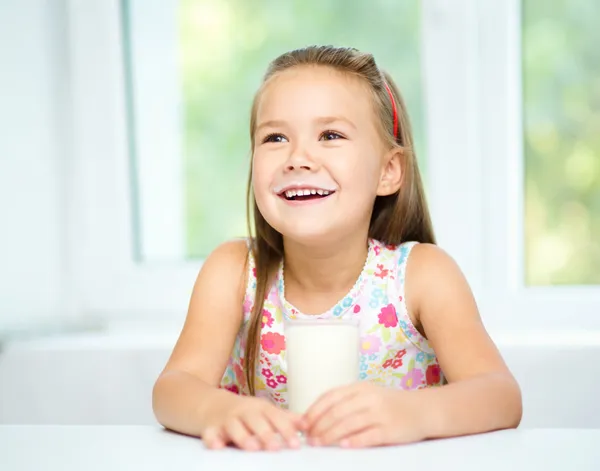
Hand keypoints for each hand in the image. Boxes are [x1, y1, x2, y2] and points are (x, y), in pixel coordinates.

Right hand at [202, 395, 304, 450]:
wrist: (210, 403)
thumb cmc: (244, 412)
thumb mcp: (265, 411)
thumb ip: (285, 418)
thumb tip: (308, 424)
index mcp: (260, 408)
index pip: (276, 417)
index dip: (286, 430)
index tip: (296, 444)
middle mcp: (244, 412)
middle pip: (256, 421)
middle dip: (266, 434)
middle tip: (276, 447)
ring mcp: (227, 419)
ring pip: (234, 426)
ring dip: (243, 436)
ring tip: (252, 447)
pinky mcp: (210, 427)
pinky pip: (210, 433)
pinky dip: (212, 439)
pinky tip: (217, 446)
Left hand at [304, 382, 427, 447]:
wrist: (422, 409)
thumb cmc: (389, 404)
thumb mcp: (367, 395)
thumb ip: (345, 403)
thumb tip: (315, 418)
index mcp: (359, 387)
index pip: (330, 397)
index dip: (314, 411)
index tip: (302, 424)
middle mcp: (368, 398)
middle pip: (337, 411)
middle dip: (319, 426)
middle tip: (308, 438)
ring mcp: (380, 413)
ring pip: (349, 424)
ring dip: (330, 435)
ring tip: (319, 444)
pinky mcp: (390, 429)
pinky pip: (368, 436)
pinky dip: (354, 441)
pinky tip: (343, 446)